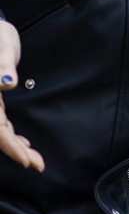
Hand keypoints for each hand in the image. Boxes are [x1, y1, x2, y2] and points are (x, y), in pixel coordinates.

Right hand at [0, 21, 43, 172]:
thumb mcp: (2, 47)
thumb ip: (4, 66)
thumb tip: (8, 84)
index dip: (9, 147)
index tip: (26, 160)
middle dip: (17, 152)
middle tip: (38, 165)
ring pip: (1, 131)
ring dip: (17, 147)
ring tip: (36, 161)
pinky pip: (2, 123)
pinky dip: (13, 136)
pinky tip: (25, 143)